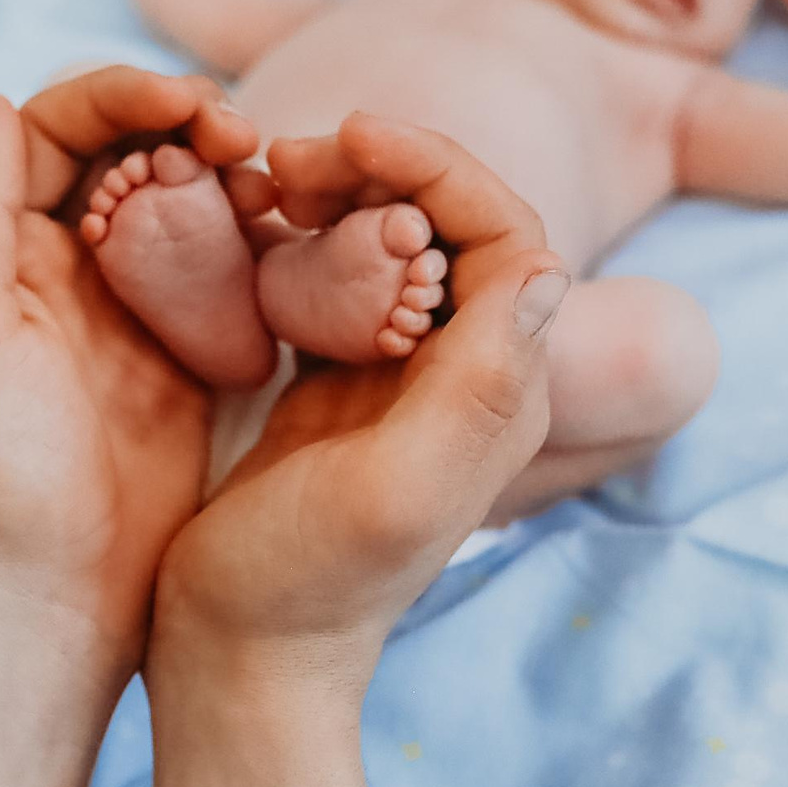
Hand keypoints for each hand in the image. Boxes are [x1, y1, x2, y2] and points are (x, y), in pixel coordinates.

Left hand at [0, 65, 258, 681]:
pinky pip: (228, 270)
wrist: (50, 602)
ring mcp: (128, 311)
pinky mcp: (186, 359)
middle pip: (131, 149)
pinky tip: (294, 237)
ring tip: (274, 180)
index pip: (61, 130)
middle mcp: (61, 267)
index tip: (189, 96)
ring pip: (187, 202)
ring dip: (231, 175)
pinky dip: (261, 240)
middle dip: (188, 121)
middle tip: (245, 136)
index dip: (124, 95)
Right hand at [148, 113, 568, 696]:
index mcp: (498, 391)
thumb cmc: (309, 584)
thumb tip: (546, 273)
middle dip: (386, 168)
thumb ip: (474, 388)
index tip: (352, 131)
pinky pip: (342, 277)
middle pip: (456, 224)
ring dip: (345, 194)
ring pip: (399, 242)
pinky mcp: (340, 383)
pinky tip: (253, 228)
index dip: (440, 166)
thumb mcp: (394, 491)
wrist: (241, 655)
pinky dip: (305, 237)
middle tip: (292, 156)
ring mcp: (402, 377)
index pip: (507, 235)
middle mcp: (466, 374)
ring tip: (270, 180)